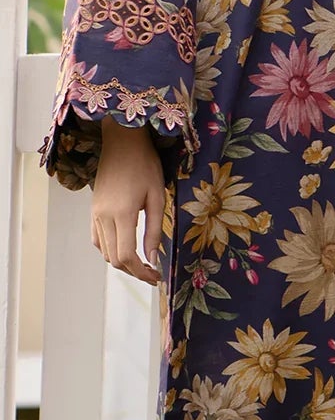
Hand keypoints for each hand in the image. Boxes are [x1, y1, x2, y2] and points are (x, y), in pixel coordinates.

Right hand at [92, 119, 165, 285]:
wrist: (122, 142)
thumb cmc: (145, 165)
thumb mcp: (157, 197)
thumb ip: (154, 230)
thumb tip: (153, 258)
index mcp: (122, 214)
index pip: (127, 256)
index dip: (141, 272)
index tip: (156, 276)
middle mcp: (104, 217)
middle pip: (114, 259)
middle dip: (134, 271)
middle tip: (152, 272)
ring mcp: (95, 214)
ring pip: (104, 252)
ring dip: (122, 262)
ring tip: (142, 261)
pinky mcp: (92, 210)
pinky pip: (97, 239)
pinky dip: (110, 249)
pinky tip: (125, 246)